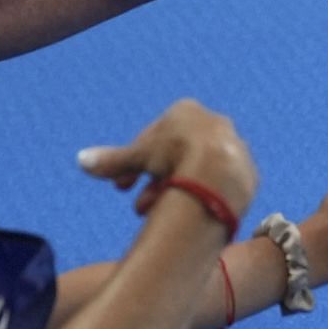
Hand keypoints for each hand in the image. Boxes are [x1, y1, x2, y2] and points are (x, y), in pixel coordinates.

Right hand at [77, 98, 257, 220]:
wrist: (219, 174)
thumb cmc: (175, 158)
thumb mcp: (139, 158)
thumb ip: (112, 160)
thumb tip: (81, 161)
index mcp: (187, 112)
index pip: (153, 139)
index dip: (134, 165)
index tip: (122, 187)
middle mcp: (213, 124)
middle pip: (175, 158)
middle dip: (154, 182)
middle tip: (139, 207)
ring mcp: (232, 148)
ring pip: (196, 174)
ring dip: (174, 194)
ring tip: (159, 216)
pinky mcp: (247, 173)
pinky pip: (217, 187)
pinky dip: (201, 200)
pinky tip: (190, 216)